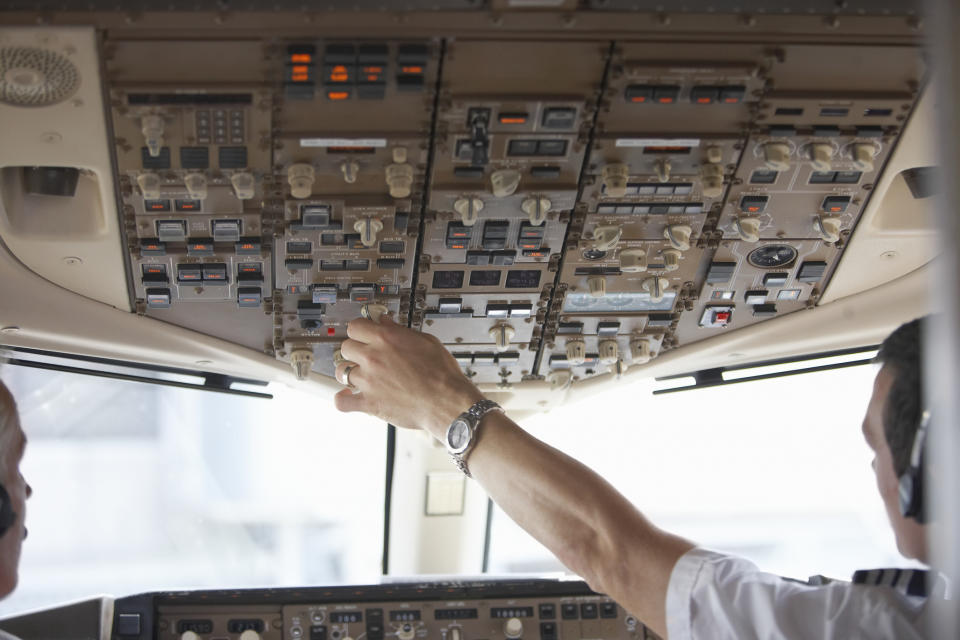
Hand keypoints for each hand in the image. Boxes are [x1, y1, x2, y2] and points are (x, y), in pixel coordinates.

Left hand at [334, 316, 484, 438]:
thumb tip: (386, 322)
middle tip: (364, 355)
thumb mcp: (425, 341)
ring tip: (359, 375)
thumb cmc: (441, 374)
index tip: (363, 334)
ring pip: (341, 371)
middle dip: (354, 350)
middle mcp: (373, 358)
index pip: (355, 326)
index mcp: (385, 339)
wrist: (446, 401)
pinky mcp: (369, 403)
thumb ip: (400, 330)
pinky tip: (347, 396)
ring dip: (349, 372)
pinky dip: (342, 399)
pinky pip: (342, 402)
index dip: (359, 330)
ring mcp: (368, 381)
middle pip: (345, 347)